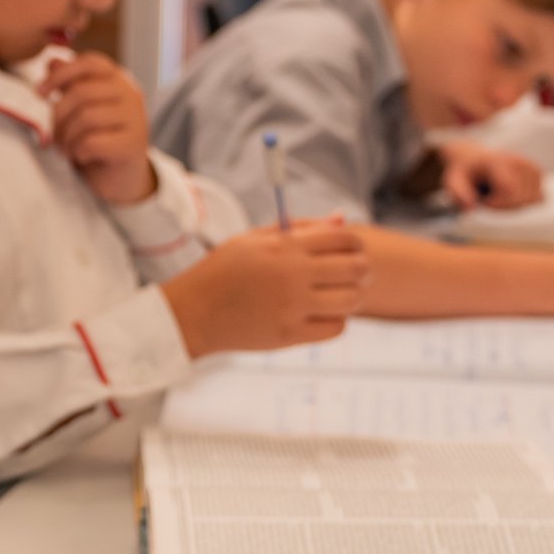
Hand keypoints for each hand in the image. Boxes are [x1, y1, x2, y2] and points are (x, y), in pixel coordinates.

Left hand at [39, 53, 157, 205]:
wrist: (122, 178)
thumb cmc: (99, 139)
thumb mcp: (81, 108)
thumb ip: (69, 83)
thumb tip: (52, 60)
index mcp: (119, 80)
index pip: (90, 63)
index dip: (60, 74)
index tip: (39, 93)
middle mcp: (131, 95)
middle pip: (81, 92)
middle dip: (58, 117)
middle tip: (53, 136)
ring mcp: (136, 119)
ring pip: (85, 117)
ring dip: (66, 137)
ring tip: (65, 149)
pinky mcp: (133, 145)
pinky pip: (92, 142)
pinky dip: (78, 152)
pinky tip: (80, 157)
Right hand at [160, 221, 369, 358]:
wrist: (193, 313)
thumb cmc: (224, 270)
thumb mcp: (255, 238)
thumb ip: (301, 227)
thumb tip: (342, 219)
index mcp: (284, 246)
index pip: (344, 238)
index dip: (355, 243)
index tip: (351, 250)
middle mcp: (292, 275)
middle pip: (356, 268)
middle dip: (360, 269)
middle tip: (350, 274)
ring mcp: (293, 307)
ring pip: (352, 300)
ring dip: (351, 296)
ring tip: (336, 295)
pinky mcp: (290, 335)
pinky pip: (337, 328)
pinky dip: (336, 320)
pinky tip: (320, 314)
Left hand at [436, 140, 543, 208]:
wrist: (475, 159)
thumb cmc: (465, 173)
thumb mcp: (453, 181)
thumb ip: (458, 194)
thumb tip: (471, 208)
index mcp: (498, 161)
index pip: (509, 190)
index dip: (496, 204)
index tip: (484, 202)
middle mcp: (518, 161)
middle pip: (521, 198)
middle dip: (505, 207)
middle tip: (489, 200)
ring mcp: (531, 166)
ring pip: (532, 200)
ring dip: (515, 205)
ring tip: (499, 196)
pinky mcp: (538, 173)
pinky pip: (539, 198)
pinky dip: (525, 201)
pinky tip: (511, 194)